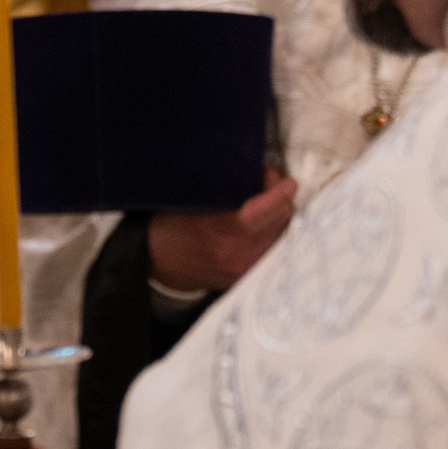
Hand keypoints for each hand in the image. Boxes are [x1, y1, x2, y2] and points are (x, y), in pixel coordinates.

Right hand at [145, 169, 296, 295]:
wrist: (160, 262)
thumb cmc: (173, 225)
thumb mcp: (190, 200)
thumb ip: (224, 189)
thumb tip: (255, 172)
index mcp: (216, 232)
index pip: (258, 212)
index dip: (278, 194)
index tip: (288, 182)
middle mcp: (234, 254)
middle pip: (277, 221)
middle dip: (280, 198)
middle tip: (269, 181)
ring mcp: (242, 268)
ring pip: (280, 235)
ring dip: (278, 215)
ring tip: (267, 201)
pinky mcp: (246, 276)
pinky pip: (271, 248)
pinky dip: (271, 232)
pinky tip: (263, 221)